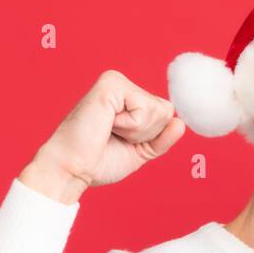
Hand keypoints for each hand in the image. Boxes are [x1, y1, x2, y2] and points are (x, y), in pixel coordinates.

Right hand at [19, 69, 185, 202]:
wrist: (72, 170)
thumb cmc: (98, 162)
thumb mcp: (140, 151)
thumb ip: (161, 138)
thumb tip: (181, 123)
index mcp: (126, 98)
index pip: (165, 113)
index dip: (151, 136)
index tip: (121, 141)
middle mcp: (121, 84)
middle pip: (166, 110)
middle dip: (146, 133)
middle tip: (115, 137)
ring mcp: (116, 82)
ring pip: (159, 110)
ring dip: (138, 131)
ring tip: (109, 132)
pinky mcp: (111, 84)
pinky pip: (145, 109)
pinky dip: (131, 126)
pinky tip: (108, 125)